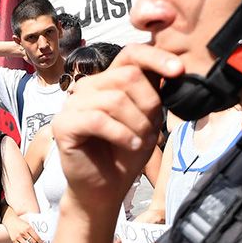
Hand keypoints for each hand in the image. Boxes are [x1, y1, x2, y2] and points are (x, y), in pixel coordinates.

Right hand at [3, 214, 42, 242]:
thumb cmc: (20, 223)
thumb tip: (40, 238)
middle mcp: (23, 232)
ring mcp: (18, 237)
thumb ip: (33, 231)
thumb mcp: (28, 224)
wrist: (10, 221)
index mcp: (28, 228)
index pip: (36, 237)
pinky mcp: (14, 240)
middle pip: (32, 242)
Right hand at [53, 45, 176, 211]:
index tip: (178, 71)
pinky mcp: (63, 124)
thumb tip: (174, 69)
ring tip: (140, 142)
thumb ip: (153, 93)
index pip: (130, 53)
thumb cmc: (125, 154)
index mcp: (109, 81)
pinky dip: (121, 134)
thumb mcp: (148, 119)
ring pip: (114, 99)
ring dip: (136, 123)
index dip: (155, 57)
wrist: (104, 189)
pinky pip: (98, 119)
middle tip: (151, 130)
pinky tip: (130, 144)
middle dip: (149, 104)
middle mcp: (88, 87)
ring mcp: (72, 104)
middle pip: (127, 76)